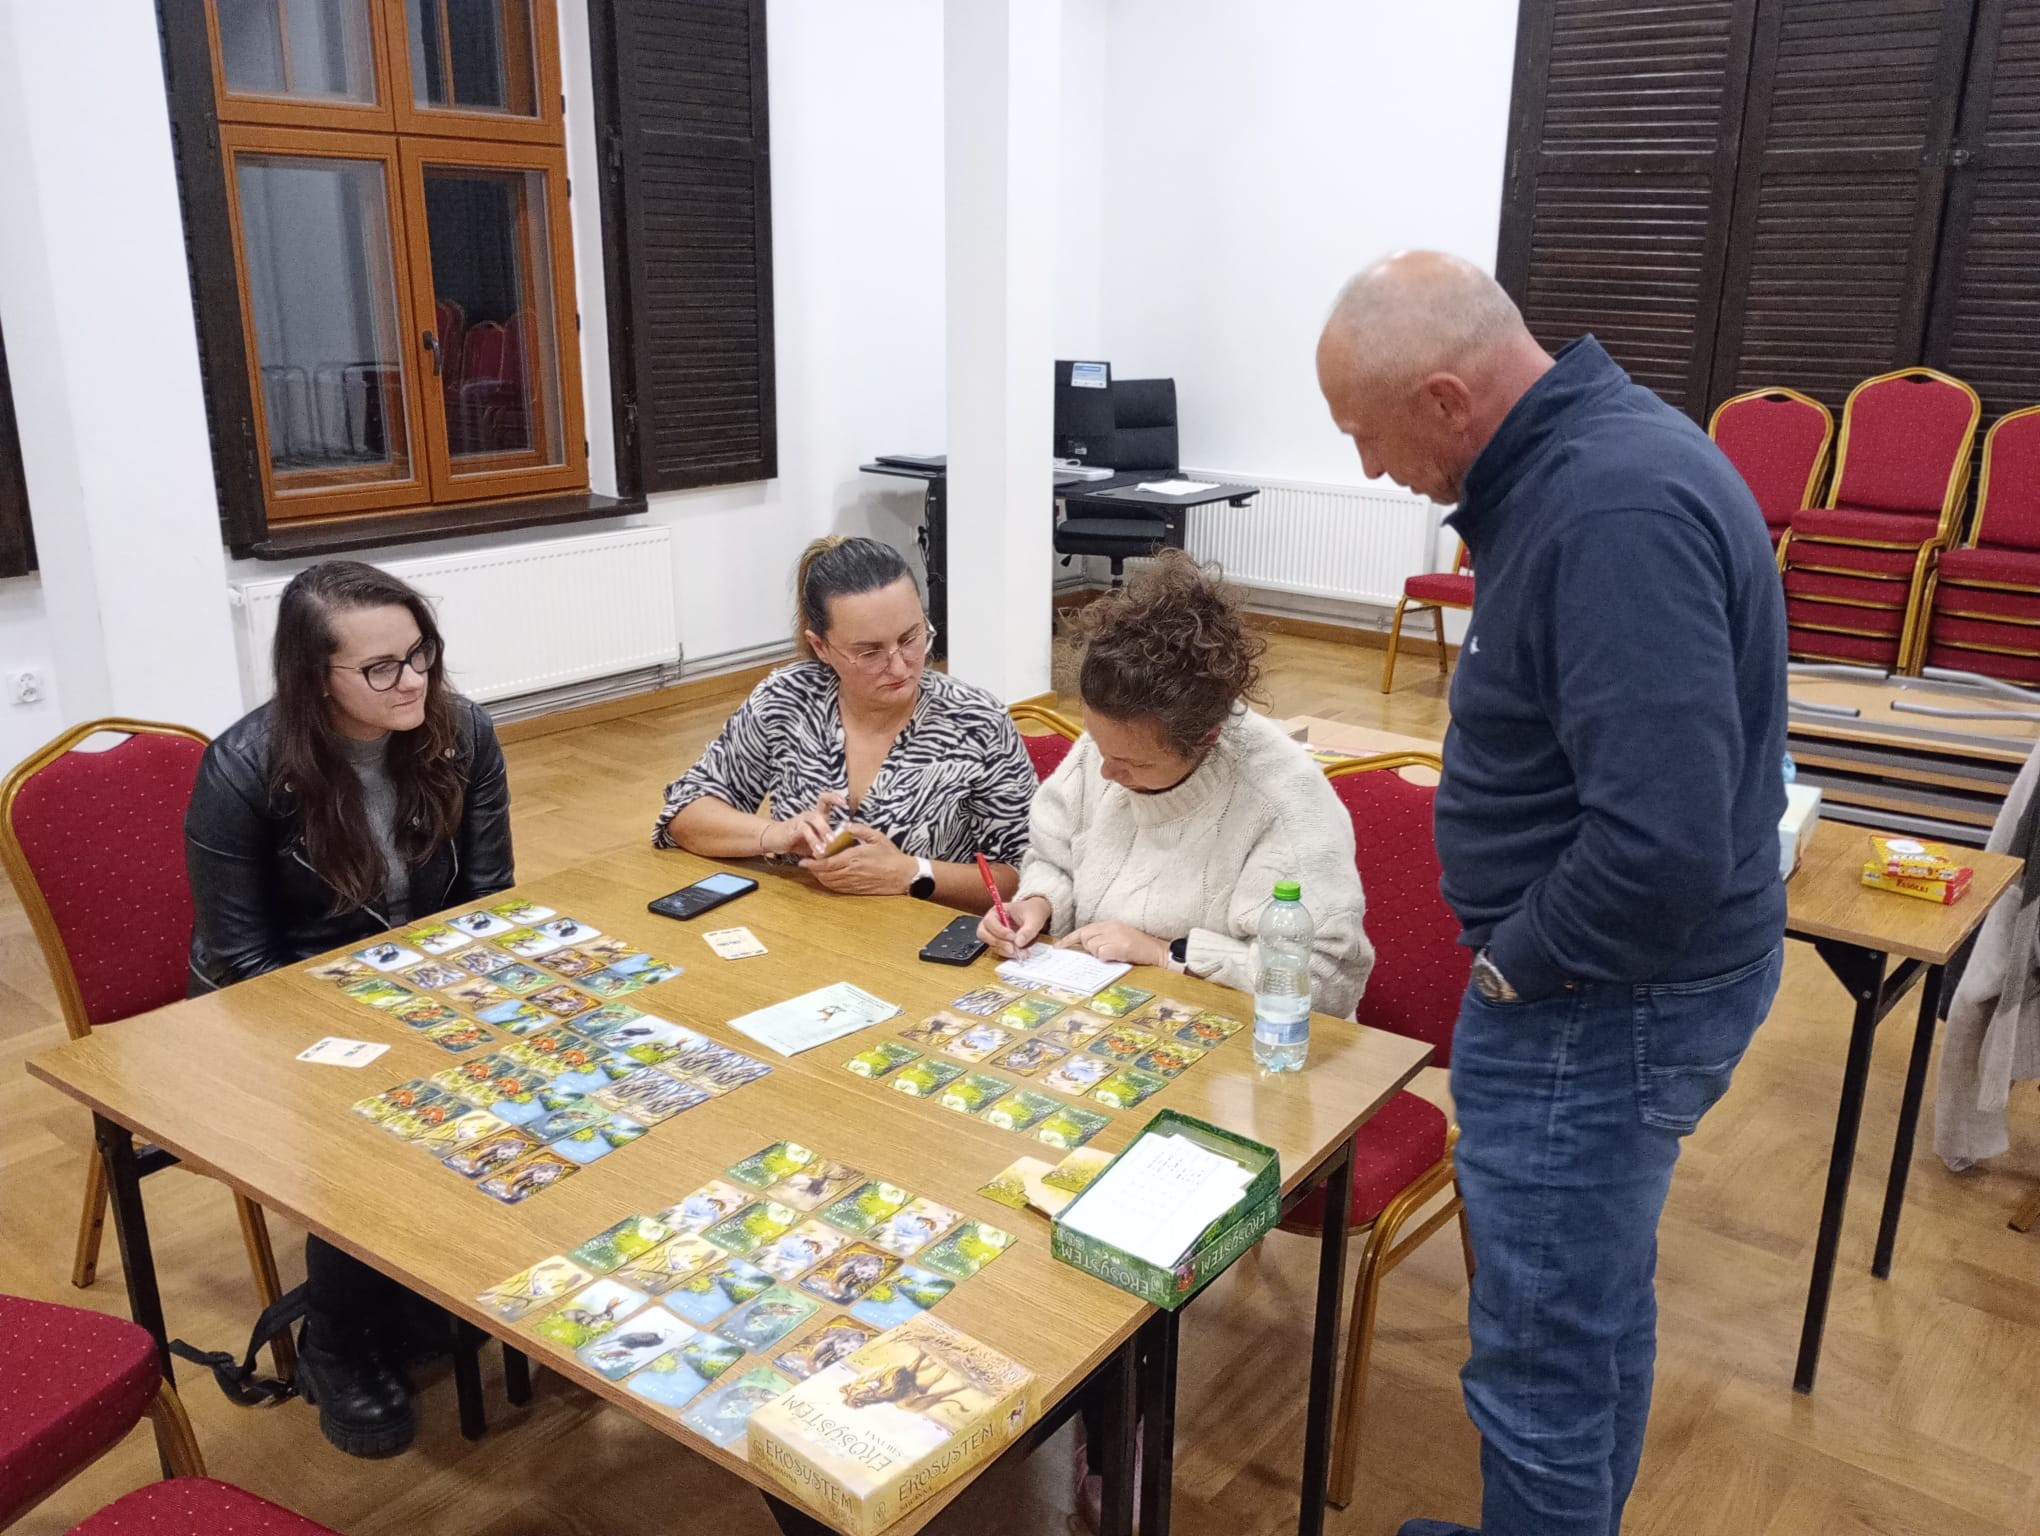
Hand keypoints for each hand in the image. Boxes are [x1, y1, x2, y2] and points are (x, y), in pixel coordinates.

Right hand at [761, 790, 847, 858]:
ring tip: (830, 844)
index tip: (846, 803)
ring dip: (824, 830)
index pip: (826, 800)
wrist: (774, 839)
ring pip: (814, 818)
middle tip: (841, 832)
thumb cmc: (798, 840)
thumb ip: (828, 843)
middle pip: (822, 806)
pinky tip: (817, 851)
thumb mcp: (816, 842)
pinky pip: (805, 831)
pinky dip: (813, 841)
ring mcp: (801, 820)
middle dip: (835, 815)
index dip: (835, 798)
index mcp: (817, 815)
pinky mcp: (793, 828)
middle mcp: (810, 814)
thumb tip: (846, 850)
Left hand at [799, 822, 913, 894]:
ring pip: (829, 882)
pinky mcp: (857, 890)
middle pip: (825, 874)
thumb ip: (859, 829)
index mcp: (854, 857)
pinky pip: (838, 889)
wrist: (903, 875)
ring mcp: (853, 882)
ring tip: (815, 870)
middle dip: (813, 870)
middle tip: (806, 864)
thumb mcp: (877, 837)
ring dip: (819, 877)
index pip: (827, 862)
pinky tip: (827, 879)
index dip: (813, 863)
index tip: (804, 860)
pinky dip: (828, 884)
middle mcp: (851, 871)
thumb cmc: (891, 855)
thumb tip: (845, 825)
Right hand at [979, 895, 1050, 958]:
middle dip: (997, 942)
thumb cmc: (1032, 912)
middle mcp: (992, 922)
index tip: (1012, 937)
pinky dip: (1008, 953)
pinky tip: (1019, 953)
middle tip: (1012, 949)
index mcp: (997, 911)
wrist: (1036, 914)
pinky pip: (999, 950)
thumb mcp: (1033, 919)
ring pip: (991, 944)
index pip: (990, 921)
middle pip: (984, 934)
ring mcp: (994, 933)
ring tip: (1020, 953)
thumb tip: (1018, 942)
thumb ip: (1027, 931)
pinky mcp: (1000, 942)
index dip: (999, 931)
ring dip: (1004, 950)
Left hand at [1058, 921, 1168, 967]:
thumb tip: (1087, 947)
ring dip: (1100, 954)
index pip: (1084, 930)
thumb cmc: (1139, 947)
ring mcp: (1115, 936)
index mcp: (1110, 924)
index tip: (1058, 947)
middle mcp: (1111, 927)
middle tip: (1105, 952)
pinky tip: (1119, 956)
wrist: (1159, 951)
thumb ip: (1103, 938)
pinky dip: (1108, 958)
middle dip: (1089, 948)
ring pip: (1093, 947)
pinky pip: (1102, 954)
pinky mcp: (1120, 946)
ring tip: (1116, 953)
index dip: (1069, 939)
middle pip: (1085, 939)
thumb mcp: (1120, 937)